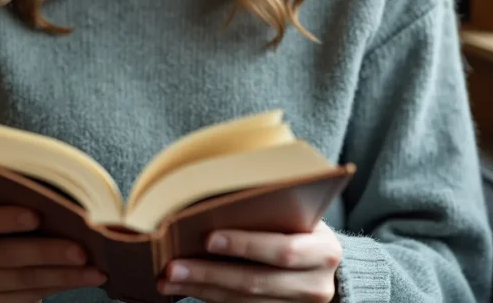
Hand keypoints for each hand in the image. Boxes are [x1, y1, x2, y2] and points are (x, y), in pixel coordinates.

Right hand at [0, 204, 106, 302]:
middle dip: (47, 252)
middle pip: (4, 254)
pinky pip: (29, 295)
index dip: (3, 218)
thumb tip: (65, 201)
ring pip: (22, 279)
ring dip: (63, 274)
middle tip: (82, 250)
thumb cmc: (1, 219)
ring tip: (95, 270)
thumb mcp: (0, 205)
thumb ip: (19, 200)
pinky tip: (85, 278)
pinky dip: (61, 284)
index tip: (36, 216)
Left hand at [158, 221, 341, 302]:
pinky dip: (208, 298)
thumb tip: (212, 200)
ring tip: (167, 279)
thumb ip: (269, 210)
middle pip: (256, 282)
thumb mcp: (297, 218)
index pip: (283, 250)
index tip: (208, 238)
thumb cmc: (302, 231)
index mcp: (323, 251)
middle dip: (209, 274)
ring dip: (201, 290)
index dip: (245, 245)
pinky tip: (183, 288)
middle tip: (172, 266)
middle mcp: (316, 286)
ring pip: (243, 302)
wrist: (326, 269)